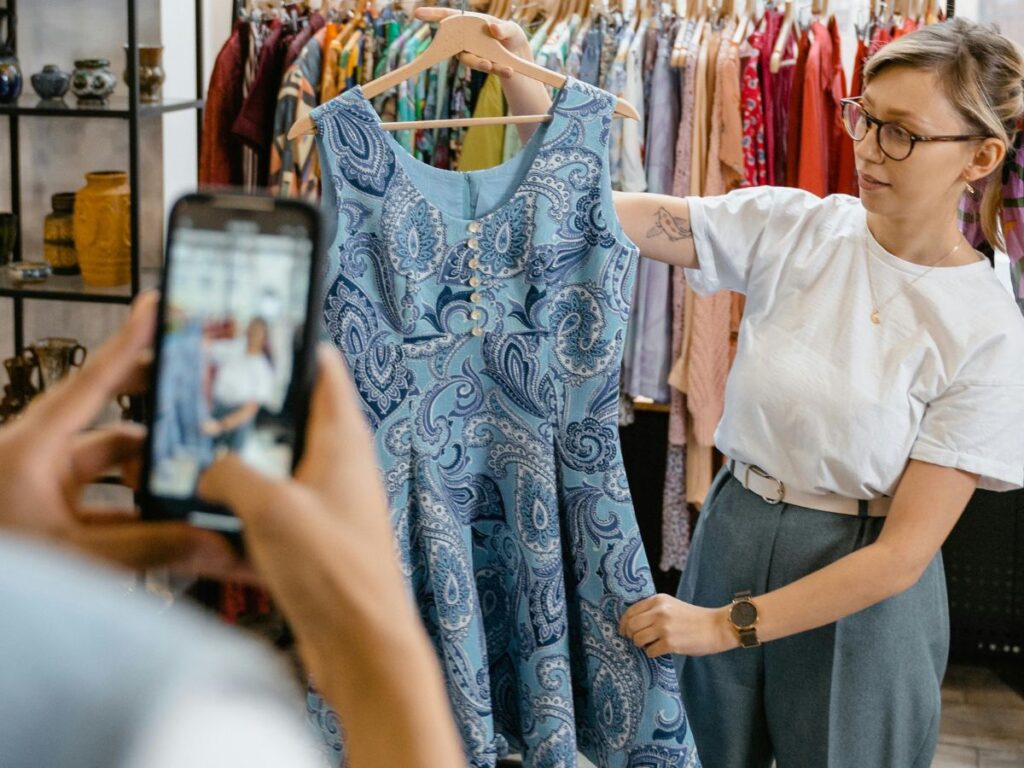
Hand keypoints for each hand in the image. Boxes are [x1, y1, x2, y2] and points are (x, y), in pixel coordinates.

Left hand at [0, 292, 238, 573]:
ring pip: (110, 460)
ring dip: (149, 469)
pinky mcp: (46, 508)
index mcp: (33, 446)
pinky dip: (134, 505)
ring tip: (194, 476)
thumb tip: (216, 544)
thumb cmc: (3, 563)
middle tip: (198, 395)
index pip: (93, 382)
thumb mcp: (75, 555)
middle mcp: (37, 454)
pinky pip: (104, 496)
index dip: (129, 342)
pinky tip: (168, 521)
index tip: (155, 307)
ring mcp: (41, 481)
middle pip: (108, 413)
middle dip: (154, 407)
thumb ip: (149, 549)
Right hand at [198, 345, 421, 702]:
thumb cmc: (337, 573)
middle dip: (251, 410)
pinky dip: (245, 506)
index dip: (291, 346)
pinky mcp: (313, 536)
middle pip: (292, 416)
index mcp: (342, 438)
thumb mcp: (270, 507)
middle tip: (207, 403)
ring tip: (199, 458)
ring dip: (242, 463)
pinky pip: (272, 507)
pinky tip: (212, 515)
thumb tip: (210, 471)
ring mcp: (326, 500)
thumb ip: (230, 474)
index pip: (323, 368)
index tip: (254, 333)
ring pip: (278, 463)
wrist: (361, 644)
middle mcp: (339, 464)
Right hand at [413, 6, 532, 76]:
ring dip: (482, 64)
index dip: (432, 14)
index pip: (448, 16)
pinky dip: (499, 70)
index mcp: (470, 22)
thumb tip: (493, 28)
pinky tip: (509, 70)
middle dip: (462, 48)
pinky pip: (487, 69)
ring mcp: (472, 53)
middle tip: (479, 58)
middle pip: (457, 44)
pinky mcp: (481, 66)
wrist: (519, 54)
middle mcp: (466, 39)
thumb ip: (504, 28)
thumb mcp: (512, 29)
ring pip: (471, 60)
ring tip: (497, 66)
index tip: (417, 13)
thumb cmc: (510, 35)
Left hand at [620, 594, 737, 656]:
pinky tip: (661, 650)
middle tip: (636, 640)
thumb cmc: (694, 618)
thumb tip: (633, 623)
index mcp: (658, 600)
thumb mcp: (672, 606)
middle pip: (631, 625)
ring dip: (641, 645)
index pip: (631, 611)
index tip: (623, 631)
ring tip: (651, 644)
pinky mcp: (670, 643)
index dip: (624, 623)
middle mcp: (659, 612)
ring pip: (637, 639)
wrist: (716, 627)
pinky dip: (652, 653)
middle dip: (630, 635)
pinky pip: (650, 651)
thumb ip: (654, 610)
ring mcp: (664, 627)